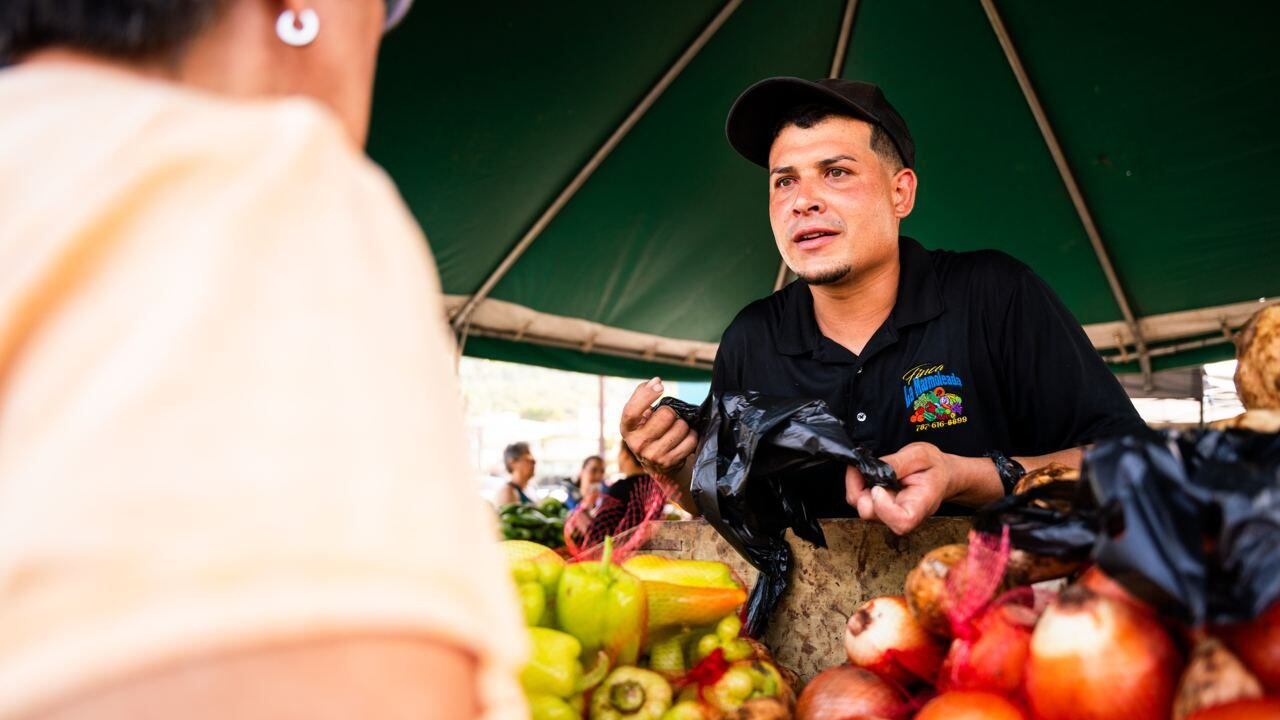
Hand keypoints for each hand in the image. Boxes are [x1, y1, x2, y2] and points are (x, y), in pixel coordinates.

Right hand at [619, 377, 698, 475]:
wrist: (655, 464)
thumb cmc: (647, 431)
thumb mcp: (639, 416)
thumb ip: (642, 394)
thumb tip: (656, 381)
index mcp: (627, 429)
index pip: (632, 411)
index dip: (646, 396)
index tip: (660, 386)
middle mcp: (637, 444)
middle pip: (666, 415)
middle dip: (671, 413)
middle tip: (668, 419)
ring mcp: (653, 455)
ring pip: (681, 427)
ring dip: (682, 425)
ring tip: (675, 430)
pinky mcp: (669, 462)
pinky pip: (690, 440)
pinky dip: (690, 436)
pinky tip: (682, 439)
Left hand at [844, 442, 964, 534]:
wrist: (940, 475)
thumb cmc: (934, 467)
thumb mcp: (921, 455)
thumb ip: (899, 462)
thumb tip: (874, 468)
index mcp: (921, 505)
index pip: (902, 522)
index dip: (884, 509)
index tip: (878, 488)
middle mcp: (902, 515)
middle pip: (873, 515)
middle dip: (860, 491)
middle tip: (862, 467)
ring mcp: (888, 514)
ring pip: (862, 508)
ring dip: (856, 486)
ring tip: (866, 467)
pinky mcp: (879, 508)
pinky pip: (859, 501)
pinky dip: (855, 485)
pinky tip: (864, 472)